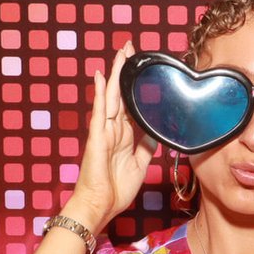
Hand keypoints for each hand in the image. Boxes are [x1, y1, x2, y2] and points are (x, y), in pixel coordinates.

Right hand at [66, 42, 155, 228]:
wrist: (101, 205)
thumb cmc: (116, 188)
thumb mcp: (140, 164)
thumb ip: (146, 146)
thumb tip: (156, 131)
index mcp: (123, 135)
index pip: (131, 104)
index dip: (136, 86)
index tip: (142, 68)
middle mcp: (113, 129)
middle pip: (120, 94)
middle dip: (125, 71)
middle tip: (130, 47)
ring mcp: (104, 131)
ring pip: (111, 96)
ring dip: (116, 74)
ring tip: (121, 52)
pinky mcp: (97, 137)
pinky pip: (100, 111)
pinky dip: (102, 93)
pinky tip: (102, 76)